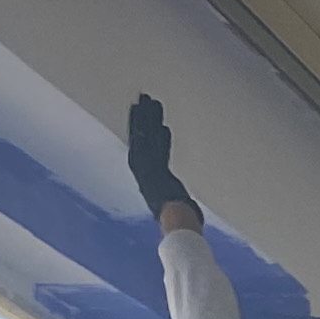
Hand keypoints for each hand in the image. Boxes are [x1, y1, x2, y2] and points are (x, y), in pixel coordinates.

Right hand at [126, 94, 192, 218]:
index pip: (140, 141)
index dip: (139, 124)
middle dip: (142, 116)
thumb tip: (180, 184)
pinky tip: (165, 128)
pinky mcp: (159, 174)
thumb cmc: (177, 214)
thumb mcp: (171, 194)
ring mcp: (150, 171)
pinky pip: (160, 153)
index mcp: (145, 170)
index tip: (139, 108)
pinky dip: (162, 141)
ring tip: (152, 103)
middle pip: (142, 135)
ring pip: (149, 140)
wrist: (176, 221)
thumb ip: (170, 183)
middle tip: (144, 97)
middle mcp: (144, 168)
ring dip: (151, 121)